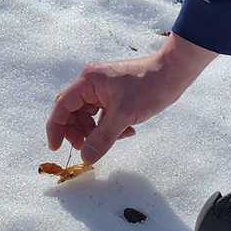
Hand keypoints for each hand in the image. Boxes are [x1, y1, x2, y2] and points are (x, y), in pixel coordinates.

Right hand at [46, 32, 216, 164]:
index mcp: (88, 82)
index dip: (56, 128)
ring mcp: (103, 88)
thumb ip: (102, 138)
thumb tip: (85, 158)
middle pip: (73, 112)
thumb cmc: (148, 88)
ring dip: (97, 131)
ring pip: (89, 115)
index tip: (56, 148)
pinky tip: (128, 132)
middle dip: (79, 132)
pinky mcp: (115, 93)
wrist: (174, 72)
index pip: (62, 106)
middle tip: (89, 149)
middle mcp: (92, 83)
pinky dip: (110, 126)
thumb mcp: (124, 116)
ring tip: (118, 138)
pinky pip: (103, 114)